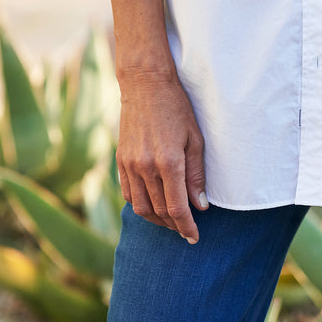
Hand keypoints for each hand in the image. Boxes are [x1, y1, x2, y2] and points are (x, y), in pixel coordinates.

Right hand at [116, 70, 207, 243]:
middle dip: (174, 225)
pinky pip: (128, 194)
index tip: (194, 237)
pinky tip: (152, 205)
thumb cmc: (176, 108)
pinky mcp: (121, 160)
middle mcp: (146, 167)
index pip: (177, 208)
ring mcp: (130, 164)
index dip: (187, 227)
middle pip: (159, 211)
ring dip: (156, 220)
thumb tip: (200, 205)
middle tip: (186, 229)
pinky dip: (140, 205)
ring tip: (170, 221)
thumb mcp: (195, 139)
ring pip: (141, 207)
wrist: (145, 85)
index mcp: (168, 162)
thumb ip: (196, 174)